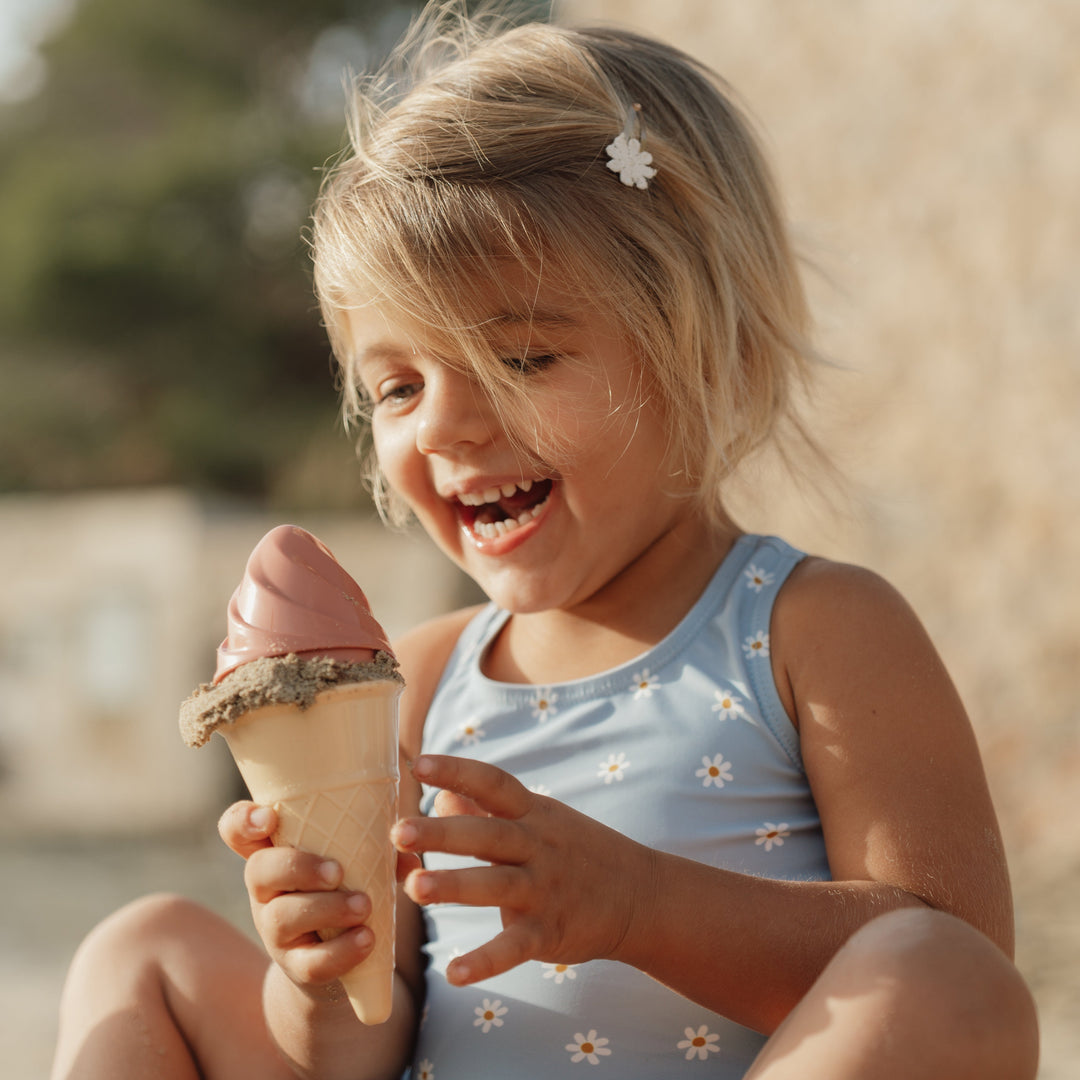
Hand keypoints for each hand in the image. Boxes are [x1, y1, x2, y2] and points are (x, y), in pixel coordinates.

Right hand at [217, 800, 375, 993]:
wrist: (340, 960)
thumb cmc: (346, 890)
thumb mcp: (357, 863)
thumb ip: (380, 851)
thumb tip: (410, 855)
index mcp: (277, 851)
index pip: (239, 829)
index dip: (244, 821)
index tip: (268, 817)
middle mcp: (267, 890)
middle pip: (258, 871)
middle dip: (299, 867)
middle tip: (338, 871)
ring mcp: (276, 931)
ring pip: (284, 917)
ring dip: (327, 908)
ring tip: (364, 905)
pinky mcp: (296, 967)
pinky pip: (310, 963)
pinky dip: (341, 951)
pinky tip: (366, 939)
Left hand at [390, 755, 656, 986]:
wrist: (641, 896)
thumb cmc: (577, 851)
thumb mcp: (540, 820)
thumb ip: (487, 810)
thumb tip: (442, 794)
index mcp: (534, 813)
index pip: (493, 783)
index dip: (457, 771)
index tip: (418, 763)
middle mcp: (538, 846)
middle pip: (487, 834)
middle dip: (443, 833)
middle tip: (398, 832)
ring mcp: (545, 890)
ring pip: (496, 885)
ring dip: (455, 886)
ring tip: (414, 887)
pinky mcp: (549, 932)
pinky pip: (515, 946)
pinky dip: (486, 960)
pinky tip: (454, 972)